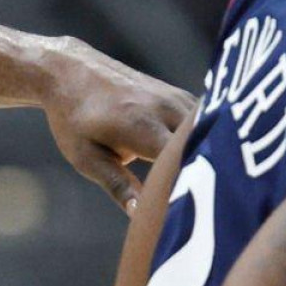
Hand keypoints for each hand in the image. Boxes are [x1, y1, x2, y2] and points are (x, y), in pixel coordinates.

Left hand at [40, 40, 196, 211]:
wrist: (72, 72)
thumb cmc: (74, 119)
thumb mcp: (86, 157)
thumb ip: (118, 185)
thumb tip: (140, 213)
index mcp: (142, 127)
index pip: (182, 162)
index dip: (192, 186)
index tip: (196, 207)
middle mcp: (166, 109)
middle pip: (205, 146)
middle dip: (211, 173)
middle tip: (213, 203)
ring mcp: (177, 99)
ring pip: (210, 132)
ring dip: (211, 156)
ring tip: (213, 184)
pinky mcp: (180, 96)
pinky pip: (205, 122)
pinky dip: (206, 141)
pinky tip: (204, 161)